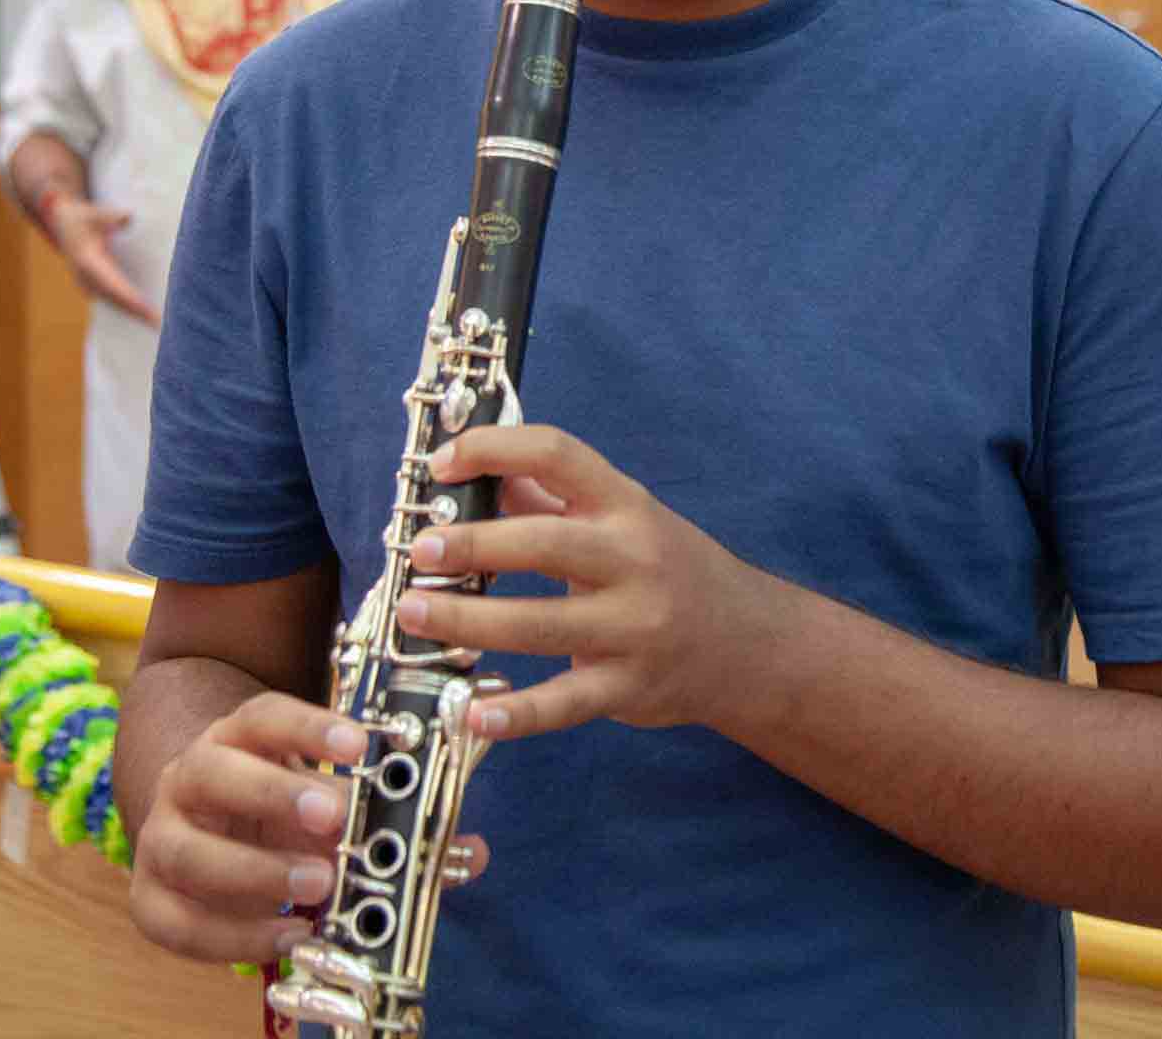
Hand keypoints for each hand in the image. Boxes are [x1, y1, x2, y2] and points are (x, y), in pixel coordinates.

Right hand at [46, 194, 155, 322]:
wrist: (61, 223)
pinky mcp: (91, 287)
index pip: (111, 284)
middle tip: (160, 325)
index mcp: (86, 262)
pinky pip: (112, 302)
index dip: (129, 297)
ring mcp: (86, 285)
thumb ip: (112, 216)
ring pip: (113, 305)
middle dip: (137, 313)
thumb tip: (128, 217)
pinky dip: (128, 310)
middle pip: (115, 300)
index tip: (146, 309)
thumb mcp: (95, 213)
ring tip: (159, 328)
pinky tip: (147, 319)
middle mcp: (85, 278)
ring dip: (134, 316)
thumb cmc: (83, 217)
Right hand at [127, 692, 495, 964]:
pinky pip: (178, 920)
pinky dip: (233, 935)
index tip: (360, 744)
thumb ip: (395, 825)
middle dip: (275, 793)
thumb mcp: (330, 803)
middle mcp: (189, 778)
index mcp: (236, 738)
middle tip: (336, 819)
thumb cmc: (281, 813)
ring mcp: (161, 838)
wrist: (201, 827)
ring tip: (318, 886)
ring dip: (253, 870)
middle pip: (213, 772)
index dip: (309, 727)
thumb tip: (470, 853)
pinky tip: (289, 936)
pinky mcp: (150, 900)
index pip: (264, 716)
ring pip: (185, 849)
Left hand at [396, 426, 781, 740]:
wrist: (747, 642)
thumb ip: (551, 496)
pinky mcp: (628, 686)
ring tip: (414, 616)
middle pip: (545, 545)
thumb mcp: (622, 518)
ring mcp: (634, 627)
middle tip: (421, 550)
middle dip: (474, 546)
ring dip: (469, 622)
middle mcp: (633, 560)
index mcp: (624, 505)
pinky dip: (516, 712)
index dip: (494, 450)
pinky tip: (472, 712)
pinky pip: (564, 702)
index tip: (443, 462)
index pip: (558, 454)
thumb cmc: (668, 568)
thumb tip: (476, 472)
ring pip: (541, 626)